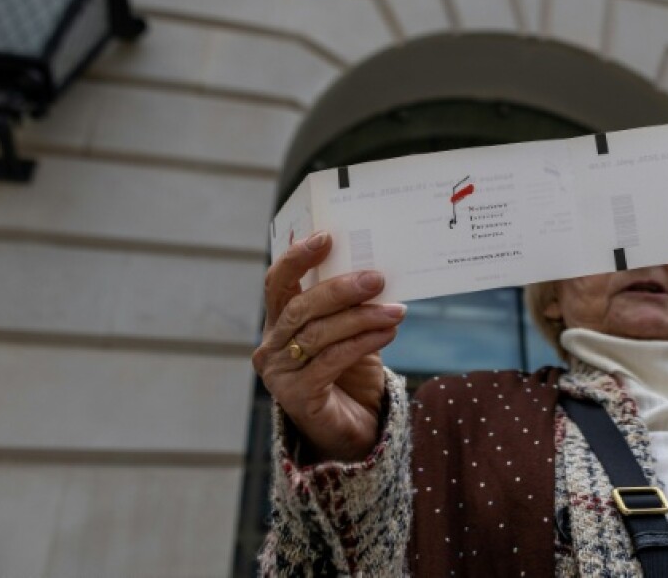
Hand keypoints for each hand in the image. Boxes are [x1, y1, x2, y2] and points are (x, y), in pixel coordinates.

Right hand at [253, 232, 405, 462]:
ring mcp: (279, 374)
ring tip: (396, 310)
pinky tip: (388, 334)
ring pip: (319, 334)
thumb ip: (352, 306)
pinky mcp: (297, 397)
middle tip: (377, 278)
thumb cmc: (351, 374)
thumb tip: (377, 271)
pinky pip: (331, 361)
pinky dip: (362, 343)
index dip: (297, 258)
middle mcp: (271, 347)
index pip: (278, 283)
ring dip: (362, 318)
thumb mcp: (351, 332)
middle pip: (301, 307)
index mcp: (279, 323)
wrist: (354, 429)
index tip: (325, 237)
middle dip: (341, 289)